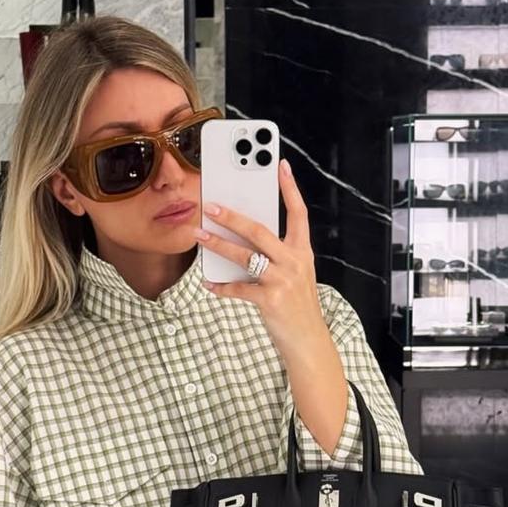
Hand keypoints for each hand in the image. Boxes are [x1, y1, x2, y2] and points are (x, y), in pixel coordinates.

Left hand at [193, 159, 323, 353]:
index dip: (290, 188)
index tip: (280, 165)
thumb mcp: (294, 274)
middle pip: (260, 231)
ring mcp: (283, 280)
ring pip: (245, 256)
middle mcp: (294, 262)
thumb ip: (276, 255)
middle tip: (211, 206)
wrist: (308, 340)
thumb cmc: (297, 305)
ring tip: (199, 237)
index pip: (298, 213)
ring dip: (218, 245)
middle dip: (233, 217)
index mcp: (302, 252)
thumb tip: (242, 240)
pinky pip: (239, 289)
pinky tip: (209, 283)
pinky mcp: (271, 300)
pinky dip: (221, 286)